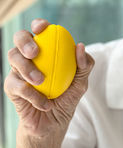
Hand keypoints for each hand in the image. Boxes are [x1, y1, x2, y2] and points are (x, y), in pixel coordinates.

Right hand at [4, 19, 94, 147]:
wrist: (53, 123)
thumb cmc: (67, 97)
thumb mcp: (81, 82)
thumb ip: (84, 65)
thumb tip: (80, 46)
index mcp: (47, 50)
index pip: (40, 31)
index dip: (39, 24)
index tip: (43, 27)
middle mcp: (30, 56)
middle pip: (19, 37)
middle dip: (24, 41)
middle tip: (35, 52)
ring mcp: (18, 70)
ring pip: (13, 58)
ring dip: (27, 68)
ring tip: (41, 81)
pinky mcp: (11, 87)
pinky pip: (16, 85)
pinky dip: (32, 94)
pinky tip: (44, 103)